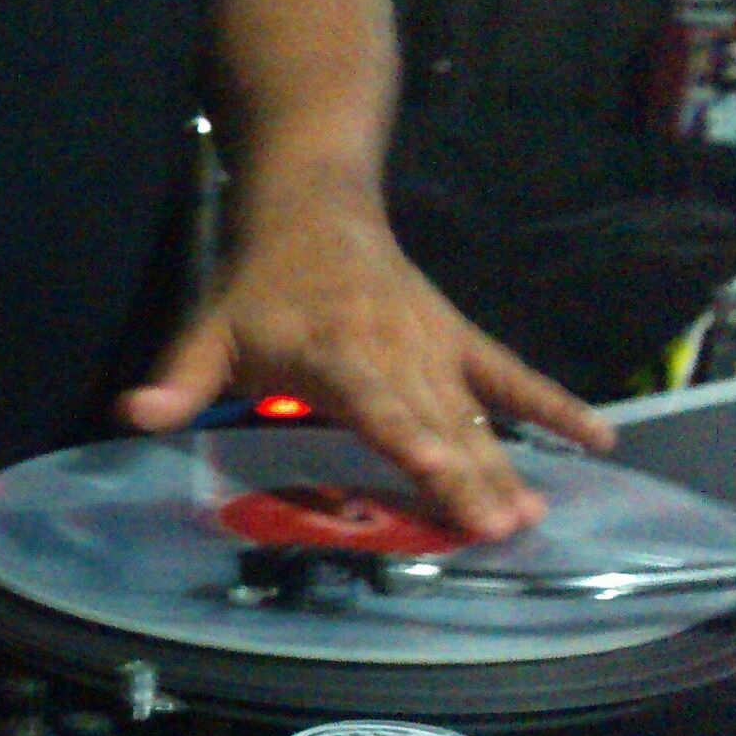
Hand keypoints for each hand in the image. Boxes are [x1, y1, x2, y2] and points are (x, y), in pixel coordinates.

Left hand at [119, 197, 614, 539]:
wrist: (317, 206)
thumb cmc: (260, 283)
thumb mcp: (210, 329)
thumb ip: (180, 378)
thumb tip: (136, 415)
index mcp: (335, 353)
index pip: (378, 403)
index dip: (409, 440)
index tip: (439, 475)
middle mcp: (395, 351)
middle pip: (436, 419)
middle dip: (467, 475)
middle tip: (498, 529)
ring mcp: (435, 346)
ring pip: (475, 411)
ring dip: (506, 462)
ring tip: (533, 514)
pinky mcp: (458, 338)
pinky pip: (512, 376)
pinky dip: (553, 406)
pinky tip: (598, 440)